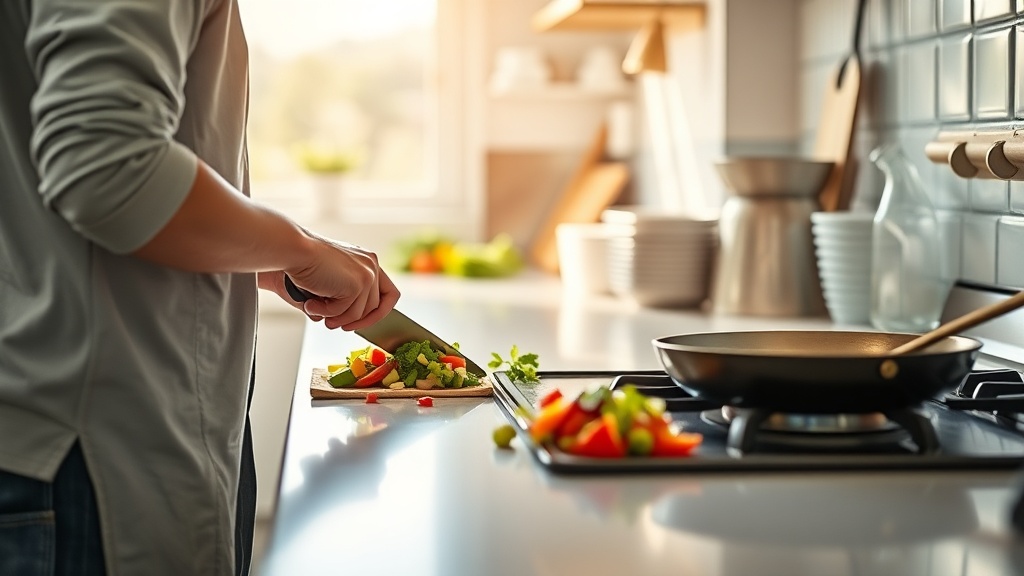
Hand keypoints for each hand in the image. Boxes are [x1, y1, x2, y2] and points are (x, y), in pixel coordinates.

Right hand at [267, 235, 399, 330]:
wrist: (294, 250)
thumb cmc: (303, 264)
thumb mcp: (330, 280)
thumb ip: (343, 298)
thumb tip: (343, 322)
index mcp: (368, 261)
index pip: (389, 293)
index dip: (378, 313)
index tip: (359, 322)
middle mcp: (372, 265)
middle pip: (375, 307)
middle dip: (353, 321)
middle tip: (331, 323)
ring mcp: (367, 274)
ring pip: (359, 313)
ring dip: (335, 317)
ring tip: (315, 309)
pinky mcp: (358, 284)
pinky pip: (346, 312)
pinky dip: (326, 312)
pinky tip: (311, 303)